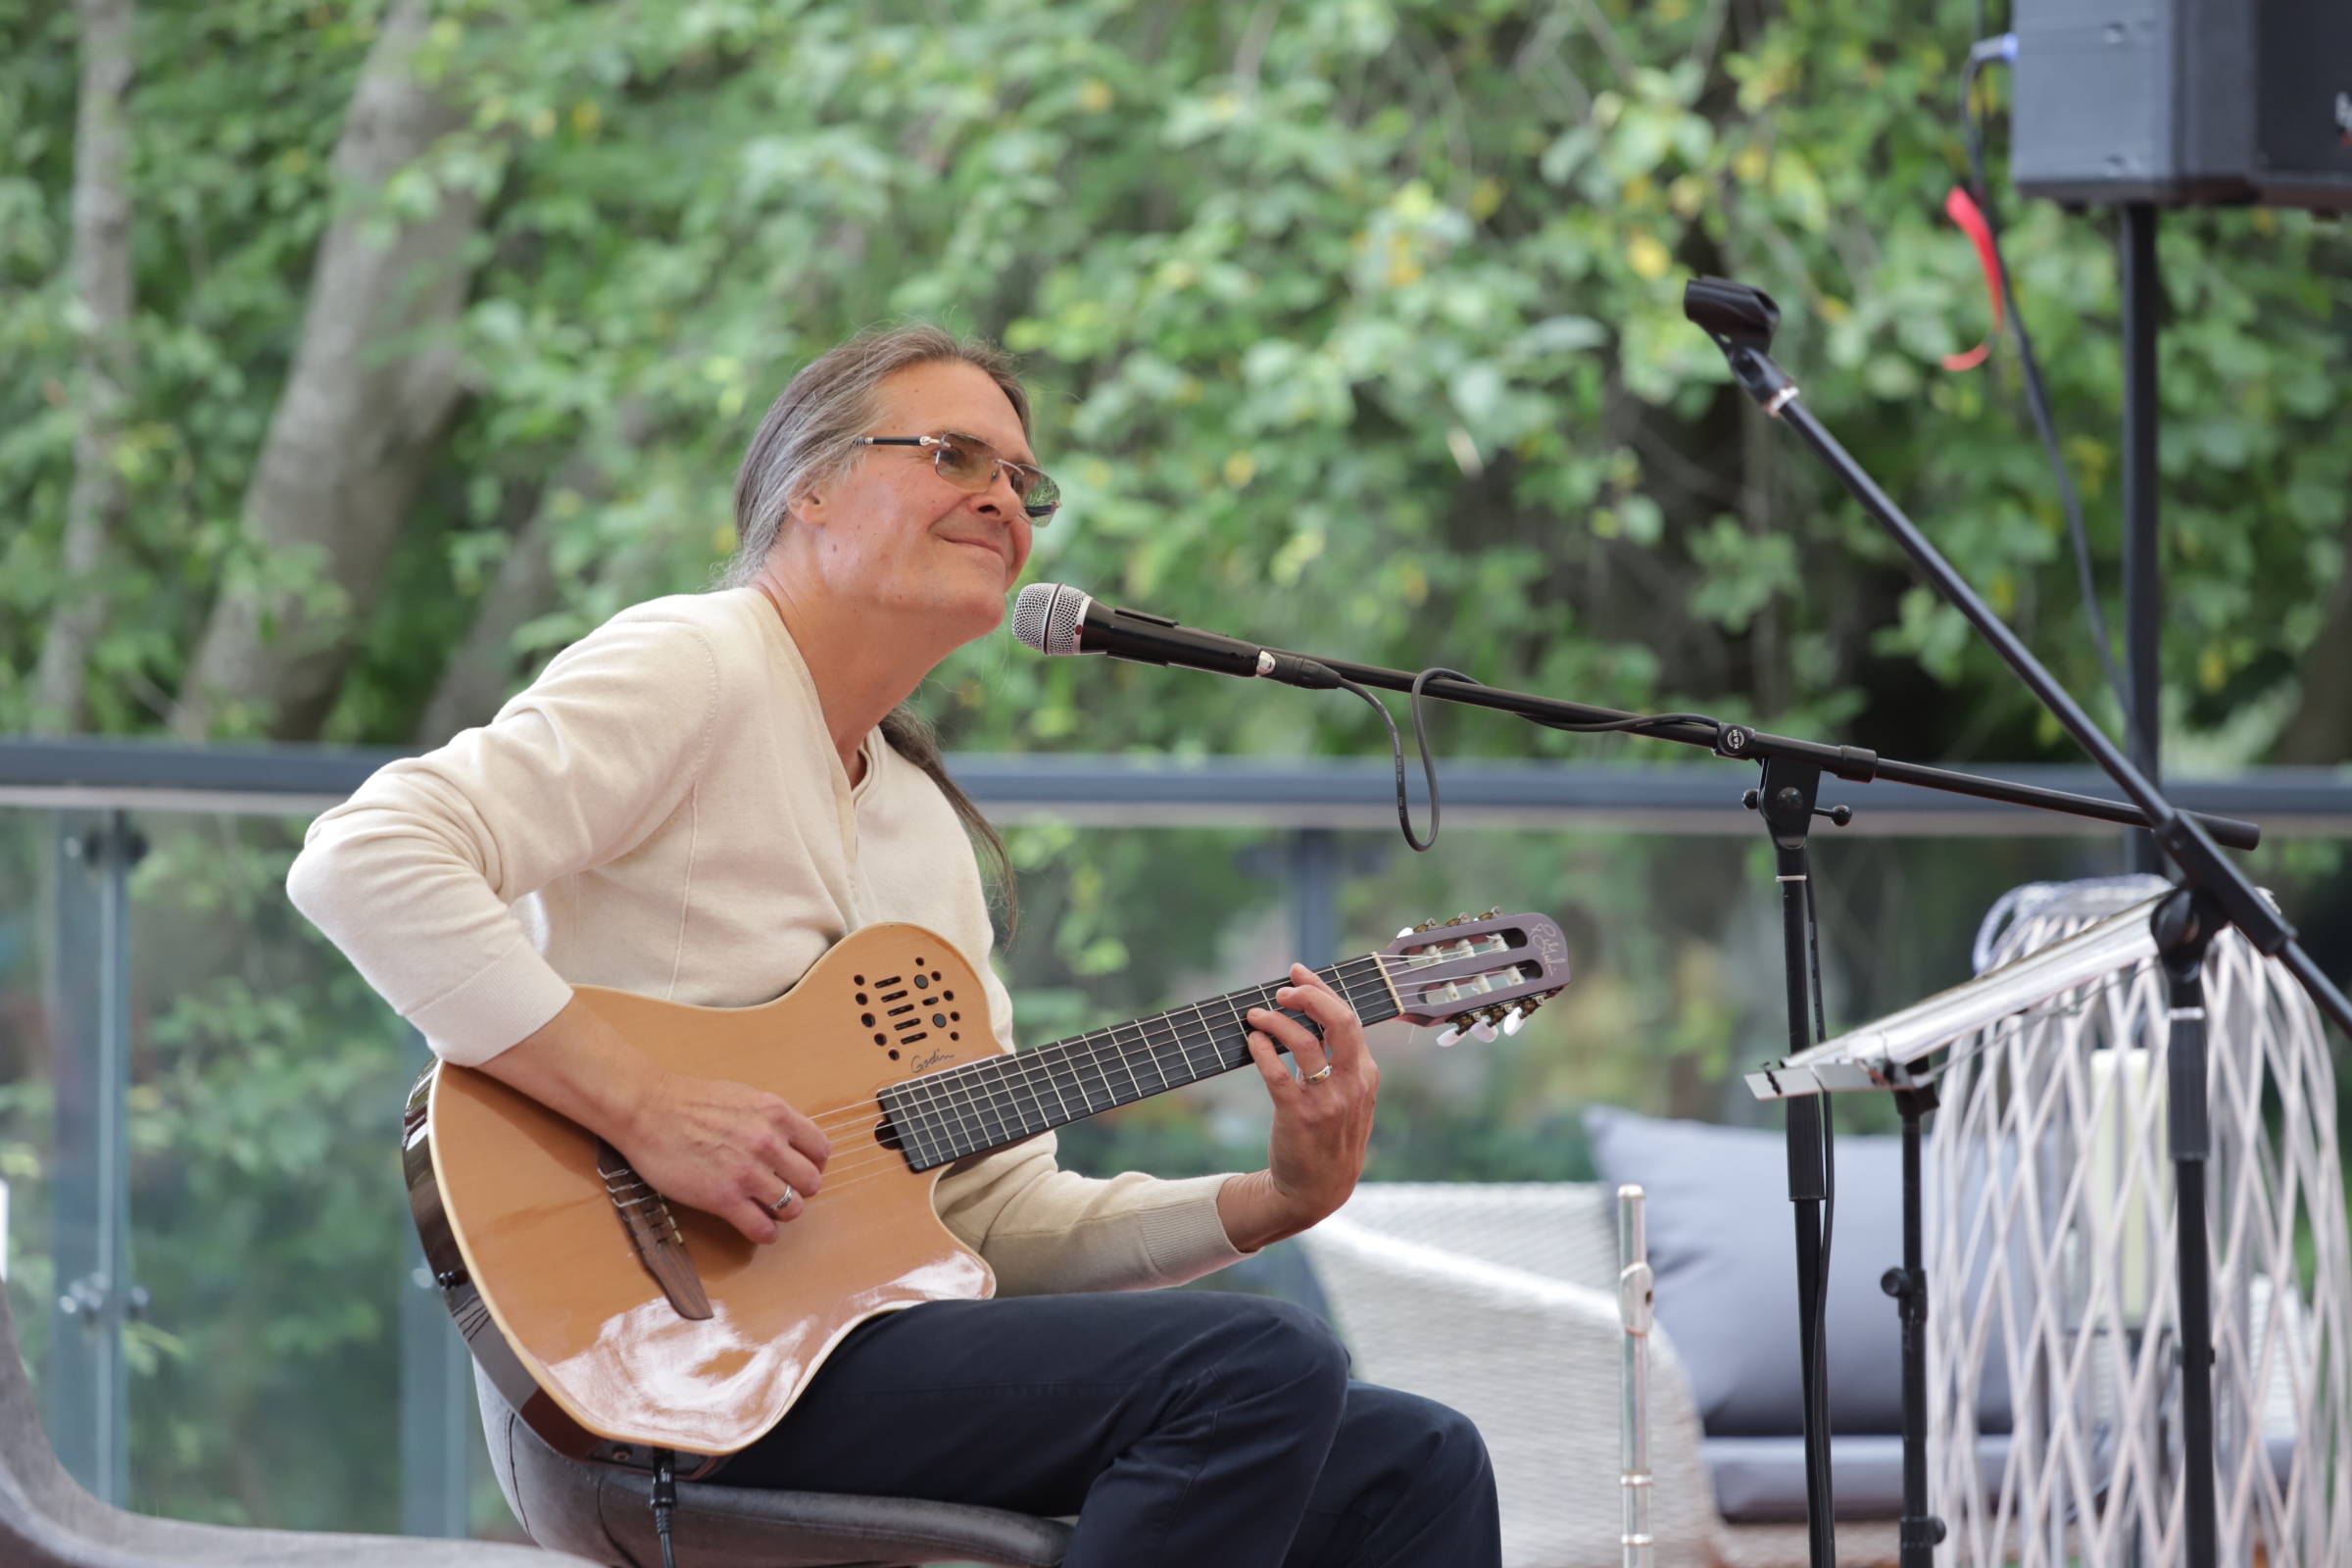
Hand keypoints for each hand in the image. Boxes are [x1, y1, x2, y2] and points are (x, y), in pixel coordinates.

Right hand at [476, 993, 831, 1244]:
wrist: (648, 1111)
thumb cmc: (691, 1102)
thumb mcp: (745, 1097)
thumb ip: (772, 1120)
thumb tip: (791, 1141)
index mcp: (777, 1114)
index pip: (821, 1150)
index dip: (813, 1164)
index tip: (800, 1170)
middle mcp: (769, 1143)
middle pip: (811, 1182)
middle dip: (800, 1190)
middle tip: (784, 1191)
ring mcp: (748, 1173)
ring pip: (793, 1208)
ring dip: (783, 1213)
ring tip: (768, 1210)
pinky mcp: (724, 1198)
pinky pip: (762, 1228)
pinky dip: (765, 1233)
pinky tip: (757, 1228)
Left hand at [1217, 964, 1379, 1252]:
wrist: (1317, 1190)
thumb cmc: (1330, 1138)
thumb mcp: (1351, 1098)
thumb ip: (1341, 1062)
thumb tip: (1314, 1016)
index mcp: (1366, 1075)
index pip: (1349, 1018)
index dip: (1322, 990)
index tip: (1298, 972)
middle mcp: (1352, 1084)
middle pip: (1338, 1021)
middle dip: (1308, 995)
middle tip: (1282, 990)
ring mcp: (1327, 1100)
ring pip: (1304, 1042)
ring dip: (1276, 1020)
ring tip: (1255, 1015)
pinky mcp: (1298, 1115)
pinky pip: (1277, 1072)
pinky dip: (1262, 1049)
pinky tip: (1252, 1041)